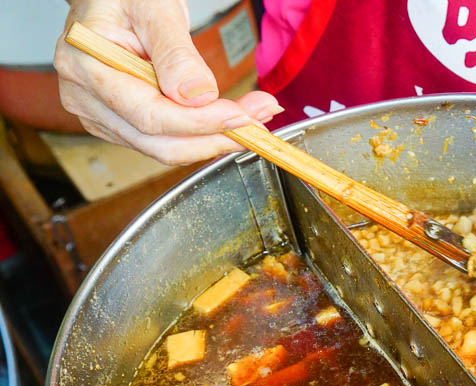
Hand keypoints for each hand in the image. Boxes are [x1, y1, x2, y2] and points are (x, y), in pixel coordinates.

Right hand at [54, 0, 281, 164]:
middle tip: (259, 121)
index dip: (202, 123)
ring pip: (165, 149)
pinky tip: (227, 119)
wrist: (114, 0)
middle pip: (159, 143)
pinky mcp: (119, 124)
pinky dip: (201, 136)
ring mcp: (100, 115)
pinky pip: (165, 142)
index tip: (243, 116)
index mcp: (85, 64)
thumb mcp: (155, 8)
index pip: (150, 115)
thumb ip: (176, 53)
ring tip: (252, 117)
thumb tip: (198, 96)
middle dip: (216, 138)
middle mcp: (85, 97)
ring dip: (214, 140)